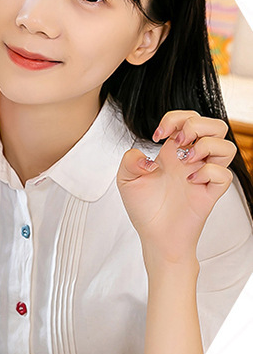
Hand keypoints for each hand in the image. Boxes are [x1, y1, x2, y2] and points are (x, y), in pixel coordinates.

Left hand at [117, 111, 234, 265]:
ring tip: (186, 161)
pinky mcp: (210, 194)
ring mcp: (203, 176)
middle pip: (215, 126)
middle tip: (178, 142)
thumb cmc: (144, 208)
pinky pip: (224, 175)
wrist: (155, 236)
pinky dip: (208, 173)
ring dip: (207, 146)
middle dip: (198, 125)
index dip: (176, 118)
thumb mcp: (125, 180)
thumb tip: (147, 158)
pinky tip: (190, 181)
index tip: (159, 135)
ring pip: (227, 146)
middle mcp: (192, 161)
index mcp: (174, 152)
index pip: (189, 119)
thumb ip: (129, 161)